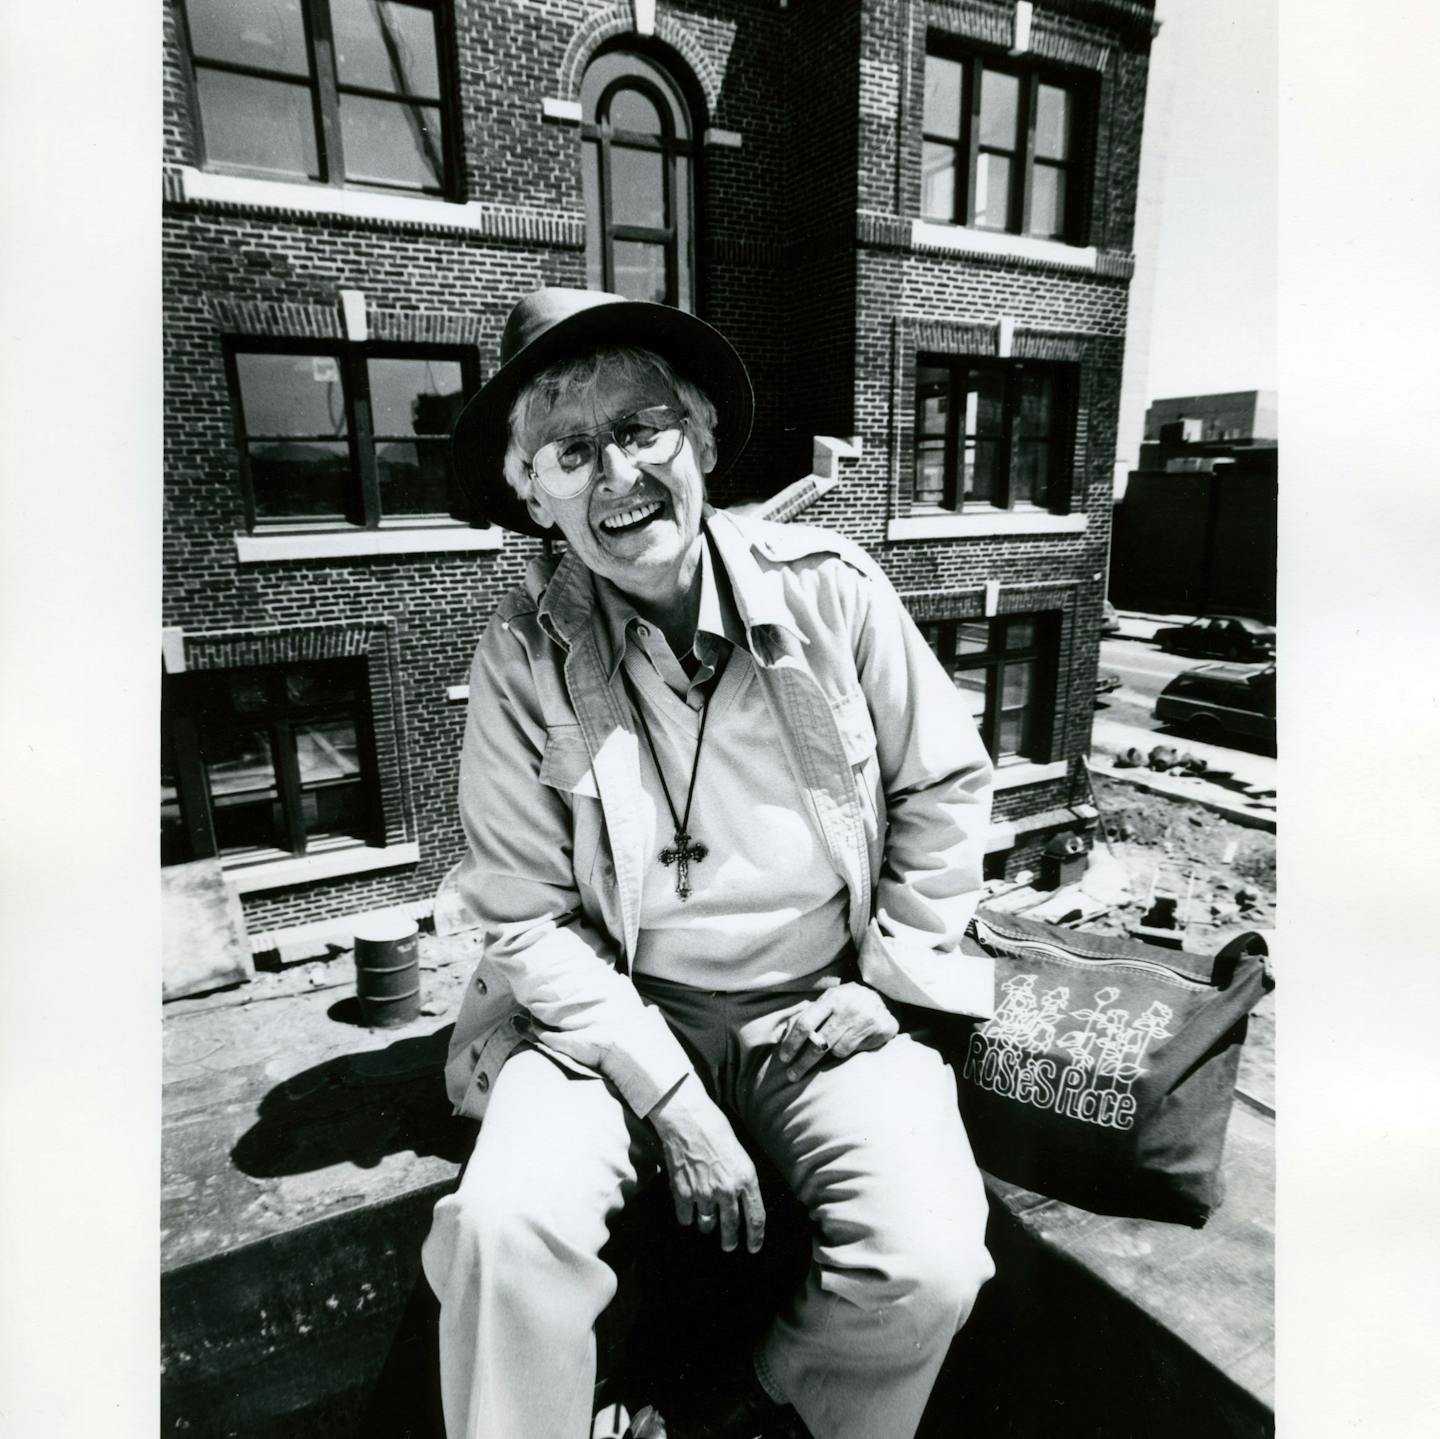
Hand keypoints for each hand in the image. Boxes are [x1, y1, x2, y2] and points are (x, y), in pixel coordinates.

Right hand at [649, 1077, 765, 1253]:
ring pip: (707, 1224)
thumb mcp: (739, 1154)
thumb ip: (742, 1180)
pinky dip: (687, 1216)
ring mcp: (703, 1193)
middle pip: (731, 1227)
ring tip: (706, 1220)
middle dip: (730, 1240)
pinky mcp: (682, 1192)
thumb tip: (741, 1202)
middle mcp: (727, 1190)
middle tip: (728, 1245)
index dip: (755, 1237)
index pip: (755, 1218)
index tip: (753, 1248)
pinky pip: (686, 1218)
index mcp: (746, 1178)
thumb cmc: (715, 1129)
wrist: (687, 1119)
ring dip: (707, 1225)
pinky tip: (687, 1209)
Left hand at [778, 980, 898, 1081]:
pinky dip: (848, 1051)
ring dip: (830, 1055)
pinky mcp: (880, 1031)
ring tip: (830, 1049)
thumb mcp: (827, 1000)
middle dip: (803, 1063)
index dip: (792, 1043)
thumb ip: (807, 1016)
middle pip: (819, 1044)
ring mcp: (865, 1021)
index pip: (806, 1023)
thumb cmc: (846, 1001)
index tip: (784, 1057)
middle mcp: (848, 1010)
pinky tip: (850, 1043)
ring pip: (838, 1051)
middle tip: (792, 1075)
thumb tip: (783, 1036)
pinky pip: (855, 1052)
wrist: (883, 995)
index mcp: (832, 999)